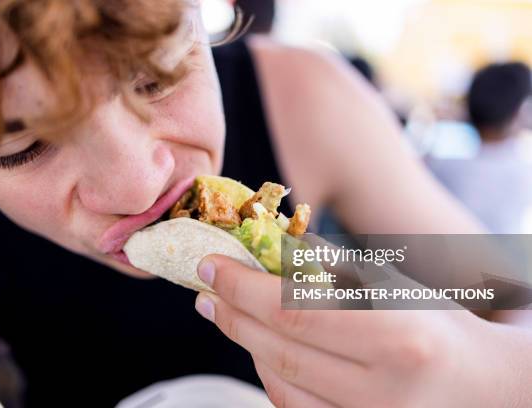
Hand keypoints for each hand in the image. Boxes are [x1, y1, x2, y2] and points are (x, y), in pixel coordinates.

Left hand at [194, 255, 528, 407]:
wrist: (479, 387)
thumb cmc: (438, 325)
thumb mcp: (392, 285)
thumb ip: (330, 265)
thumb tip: (271, 241)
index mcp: (395, 336)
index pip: (294, 311)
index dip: (241, 287)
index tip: (210, 265)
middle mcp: (381, 389)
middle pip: (279, 349)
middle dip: (232, 314)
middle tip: (206, 289)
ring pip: (280, 383)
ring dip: (245, 344)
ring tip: (228, 312)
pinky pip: (293, 407)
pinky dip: (269, 373)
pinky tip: (260, 346)